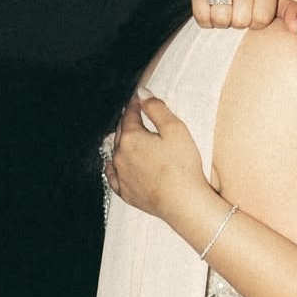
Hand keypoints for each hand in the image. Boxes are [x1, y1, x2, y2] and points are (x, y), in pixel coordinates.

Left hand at [105, 89, 208, 223]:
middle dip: (128, 122)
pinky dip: (114, 167)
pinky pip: (113, 176)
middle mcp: (120, 156)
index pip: (130, 115)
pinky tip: (115, 164)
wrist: (183, 203)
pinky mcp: (125, 192)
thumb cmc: (183, 165)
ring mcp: (121, 175)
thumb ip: (156, 109)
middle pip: (121, 132)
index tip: (139, 97)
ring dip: (121, 142)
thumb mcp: (175, 129)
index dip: (135, 104)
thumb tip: (142, 93)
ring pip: (116, 153)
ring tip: (127, 136)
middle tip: (135, 114)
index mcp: (131, 138)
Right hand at [188, 0, 296, 34]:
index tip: (252, 8)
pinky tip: (210, 5)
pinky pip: (203, 18)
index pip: (262, 20)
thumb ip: (291, 12)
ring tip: (224, 5)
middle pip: (241, 21)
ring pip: (221, 19)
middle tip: (236, 6)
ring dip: (221, 20)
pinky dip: (205, 19)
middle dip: (237, 21)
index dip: (255, 21)